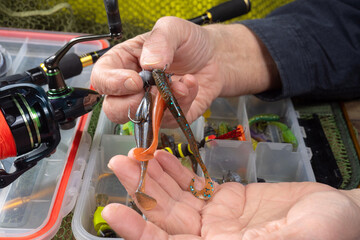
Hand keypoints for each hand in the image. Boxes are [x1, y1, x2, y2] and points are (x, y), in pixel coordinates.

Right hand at [91, 16, 279, 126]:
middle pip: (114, 110)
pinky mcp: (168, 117)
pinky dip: (183, 103)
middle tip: (153, 91)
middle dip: (133, 105)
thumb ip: (159, 41)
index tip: (135, 81)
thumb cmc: (188, 43)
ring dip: (165, 103)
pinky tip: (190, 84)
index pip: (102, 79)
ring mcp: (150, 105)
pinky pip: (170, 121)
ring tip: (181, 82)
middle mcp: (132, 88)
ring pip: (143, 120)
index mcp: (123, 64)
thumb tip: (149, 64)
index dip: (113, 84)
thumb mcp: (172, 29)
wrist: (215, 58)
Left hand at [102, 150, 359, 239]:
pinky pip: (193, 184)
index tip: (113, 211)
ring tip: (134, 155)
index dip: (140, 232)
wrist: (339, 214)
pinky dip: (176, 170)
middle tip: (120, 165)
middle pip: (164, 219)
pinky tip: (161, 156)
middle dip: (140, 192)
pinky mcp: (225, 200)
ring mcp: (216, 219)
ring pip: (175, 198)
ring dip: (153, 177)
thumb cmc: (327, 232)